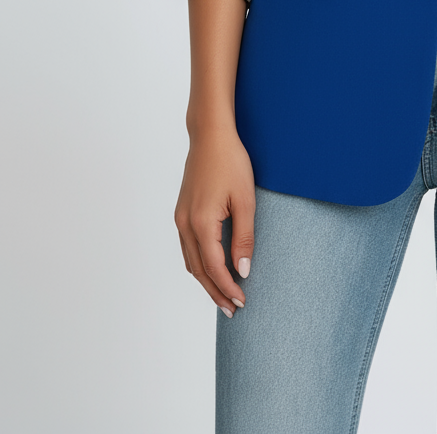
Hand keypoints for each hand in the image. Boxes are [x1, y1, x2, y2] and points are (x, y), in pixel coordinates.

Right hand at [174, 127, 255, 317]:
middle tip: (232, 310)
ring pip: (190, 261)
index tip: (241, 302)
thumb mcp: (245, 200)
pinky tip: (211, 269)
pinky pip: (187, 248)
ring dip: (205, 281)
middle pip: (198, 270)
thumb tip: (243, 271)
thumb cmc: (231, 163)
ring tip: (223, 296)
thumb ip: (244, 238)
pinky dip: (198, 264)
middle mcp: (185, 224)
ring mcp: (180, 218)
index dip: (227, 288)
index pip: (214, 268)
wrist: (210, 136)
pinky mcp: (181, 212)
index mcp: (201, 223)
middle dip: (215, 292)